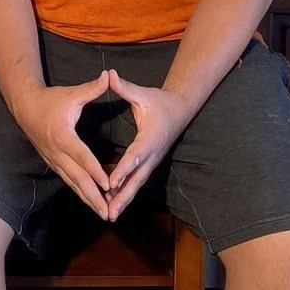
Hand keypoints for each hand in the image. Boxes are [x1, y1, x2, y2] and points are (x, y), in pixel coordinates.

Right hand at [11, 74, 115, 217]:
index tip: (108, 185)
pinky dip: (80, 192)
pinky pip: (68, 180)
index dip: (96, 171)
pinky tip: (90, 202)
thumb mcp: (72, 93)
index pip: (82, 157)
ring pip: (72, 183)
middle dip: (93, 196)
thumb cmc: (51, 100)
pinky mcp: (53, 163)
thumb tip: (108, 76)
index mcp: (63, 135)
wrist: (25, 107)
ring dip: (87, 199)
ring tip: (102, 212)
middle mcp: (57, 152)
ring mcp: (53, 160)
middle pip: (77, 178)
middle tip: (108, 211)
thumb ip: (91, 89)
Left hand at [101, 70, 197, 219]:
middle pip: (136, 179)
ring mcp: (151, 162)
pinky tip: (113, 205)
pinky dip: (126, 194)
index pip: (134, 156)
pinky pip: (136, 182)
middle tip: (110, 212)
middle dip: (123, 196)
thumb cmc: (159, 101)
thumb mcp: (142, 93)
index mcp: (148, 138)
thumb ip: (125, 87)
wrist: (180, 110)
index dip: (123, 169)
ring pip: (136, 185)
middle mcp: (151, 154)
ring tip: (109, 215)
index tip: (111, 182)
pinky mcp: (149, 165)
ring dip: (124, 200)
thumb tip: (110, 74)